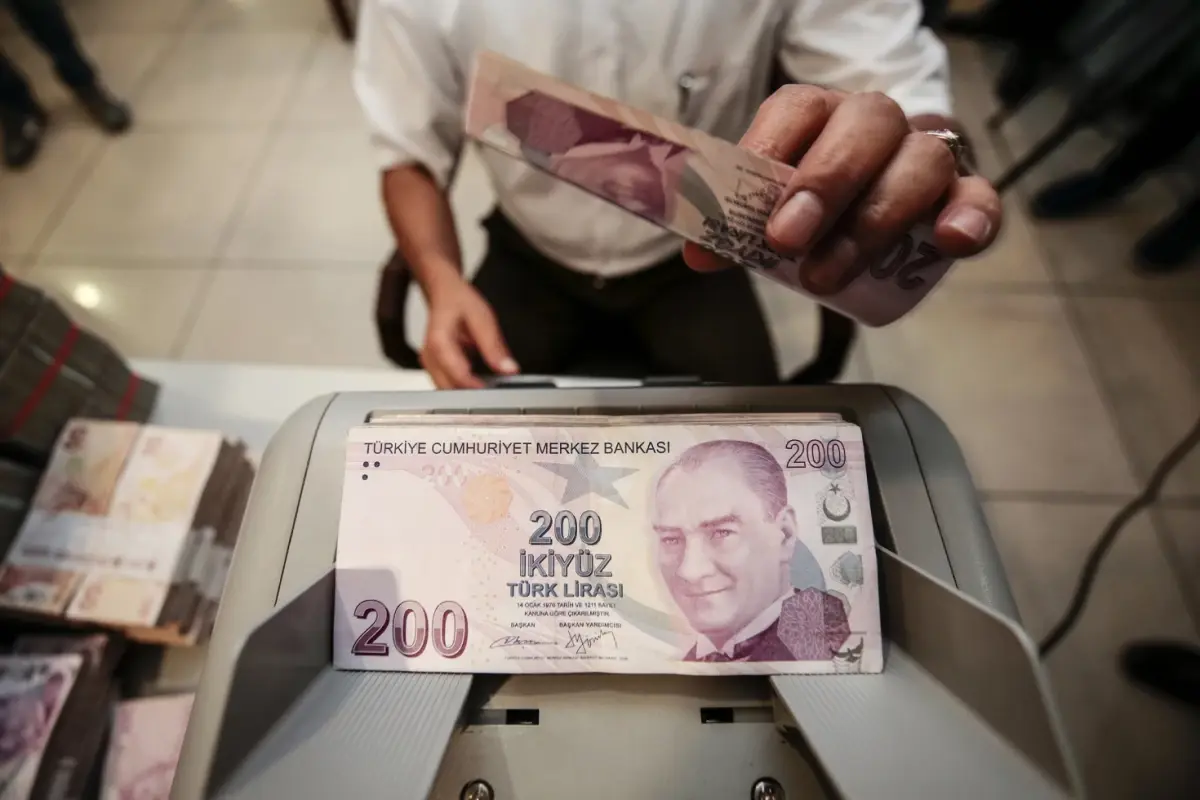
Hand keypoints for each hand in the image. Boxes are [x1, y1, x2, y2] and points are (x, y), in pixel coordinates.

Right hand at [420, 276, 517, 388]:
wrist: (444, 294)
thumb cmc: (459, 302)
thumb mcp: (482, 318)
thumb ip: (494, 346)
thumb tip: (508, 369)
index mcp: (439, 342)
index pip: (458, 375)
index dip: (478, 386)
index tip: (496, 390)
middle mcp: (430, 356)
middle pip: (450, 388)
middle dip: (473, 393)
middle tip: (496, 392)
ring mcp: (430, 363)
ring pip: (448, 390)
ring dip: (468, 391)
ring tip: (490, 386)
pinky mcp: (435, 368)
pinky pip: (448, 384)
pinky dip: (464, 385)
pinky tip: (479, 381)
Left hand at [683, 86, 1002, 293]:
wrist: (877, 206)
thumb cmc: (816, 206)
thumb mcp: (771, 213)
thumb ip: (739, 229)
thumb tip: (700, 253)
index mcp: (820, 115)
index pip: (797, 108)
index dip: (768, 151)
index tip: (746, 207)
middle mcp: (876, 124)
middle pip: (866, 126)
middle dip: (825, 182)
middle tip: (786, 241)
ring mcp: (925, 156)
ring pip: (921, 162)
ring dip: (875, 219)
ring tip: (827, 277)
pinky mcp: (965, 194)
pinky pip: (980, 196)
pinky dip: (970, 217)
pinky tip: (948, 242)